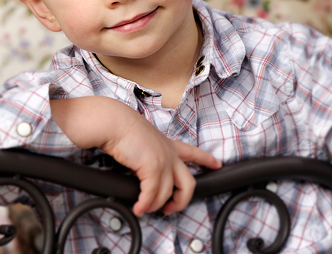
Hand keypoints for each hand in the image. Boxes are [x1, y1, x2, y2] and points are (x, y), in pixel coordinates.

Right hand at [102, 114, 221, 215]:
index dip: (206, 159)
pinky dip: (145, 205)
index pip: (192, 152)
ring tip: (145, 209)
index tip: (217, 164)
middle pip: (188, 183)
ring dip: (156, 206)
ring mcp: (163, 161)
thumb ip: (147, 154)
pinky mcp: (152, 168)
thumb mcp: (141, 140)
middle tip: (171, 209)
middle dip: (182, 201)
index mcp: (168, 144)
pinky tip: (138, 208)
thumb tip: (141, 170)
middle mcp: (169, 154)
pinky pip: (151, 195)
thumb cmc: (121, 128)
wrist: (114, 122)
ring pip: (168, 194)